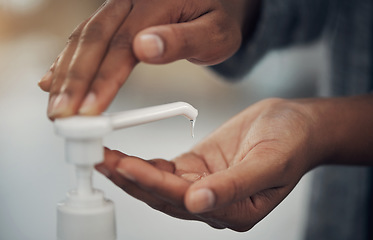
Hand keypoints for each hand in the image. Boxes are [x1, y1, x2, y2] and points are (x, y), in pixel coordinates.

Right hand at [39, 0, 259, 118]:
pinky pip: (85, 38)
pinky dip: (67, 61)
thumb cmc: (218, 19)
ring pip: (83, 40)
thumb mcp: (215, 32)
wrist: (215, 1)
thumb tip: (146, 47)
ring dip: (65, 75)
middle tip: (61, 117)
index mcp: (155, 4)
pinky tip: (53, 79)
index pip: (122, 45)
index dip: (102, 79)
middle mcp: (130, 2)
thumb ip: (183, 40)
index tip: (89, 111)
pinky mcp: (114, 18)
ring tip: (56, 106)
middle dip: (74, 82)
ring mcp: (118, 8)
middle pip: (93, 41)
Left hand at [96, 98, 321, 230]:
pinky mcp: (198, 167)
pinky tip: (126, 157)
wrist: (296, 123)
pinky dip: (146, 163)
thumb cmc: (292, 142)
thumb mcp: (270, 162)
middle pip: (165, 196)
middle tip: (101, 162)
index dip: (154, 184)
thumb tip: (198, 203)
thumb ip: (234, 185)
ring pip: (160, 184)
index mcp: (236, 210)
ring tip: (105, 157)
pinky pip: (167, 169)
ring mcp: (204, 185)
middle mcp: (215, 202)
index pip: (185, 201)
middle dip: (132, 180)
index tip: (127, 166)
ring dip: (132, 172)